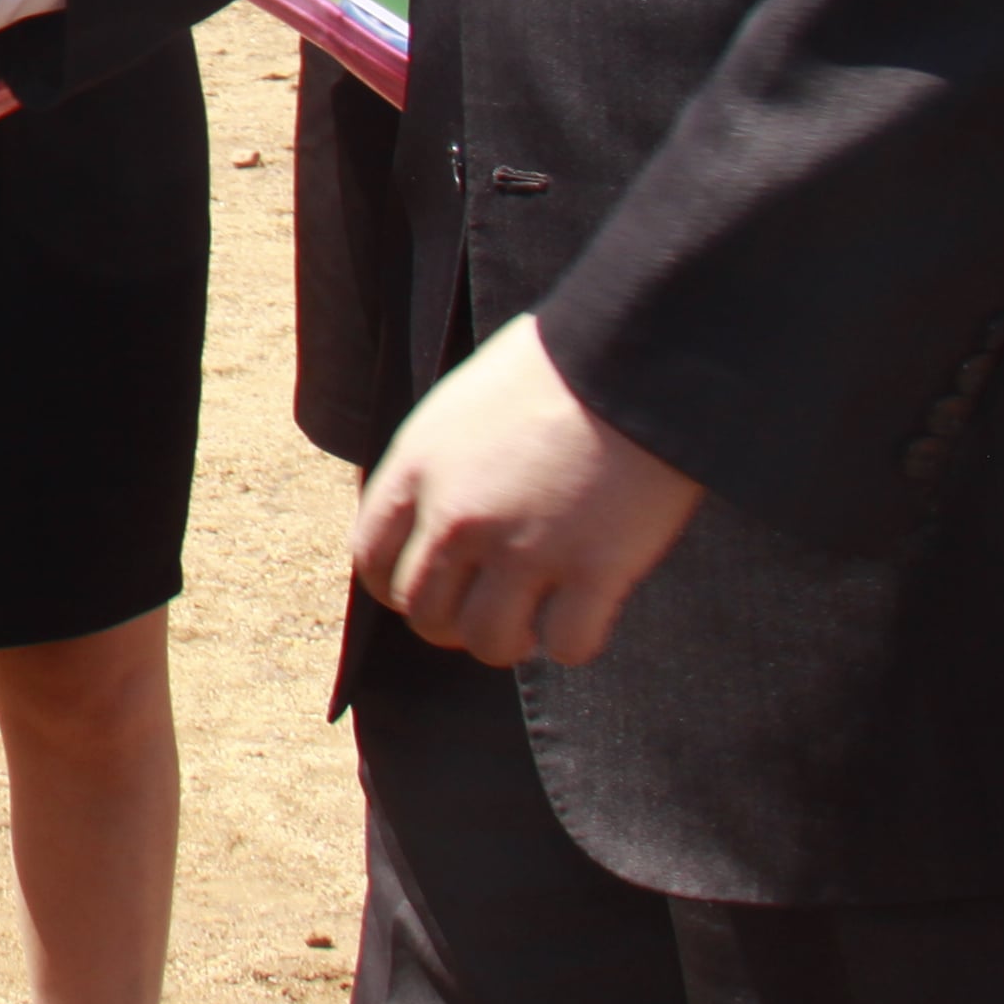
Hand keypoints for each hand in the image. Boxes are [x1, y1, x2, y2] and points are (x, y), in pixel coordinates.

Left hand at [353, 314, 703, 667]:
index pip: (372, 559)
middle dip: (452, 624)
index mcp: (417, 469)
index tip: (429, 591)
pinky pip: (569, 645)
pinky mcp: (596, 570)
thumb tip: (430, 517)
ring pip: (490, 641)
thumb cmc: (551, 370)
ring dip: (509, 642)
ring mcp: (525, 548)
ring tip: (532, 626)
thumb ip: (437, 467)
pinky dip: (574, 644)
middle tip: (487, 614)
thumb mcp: (458, 407)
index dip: (397, 587)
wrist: (631, 357)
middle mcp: (458, 516)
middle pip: (425, 611)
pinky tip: (585, 619)